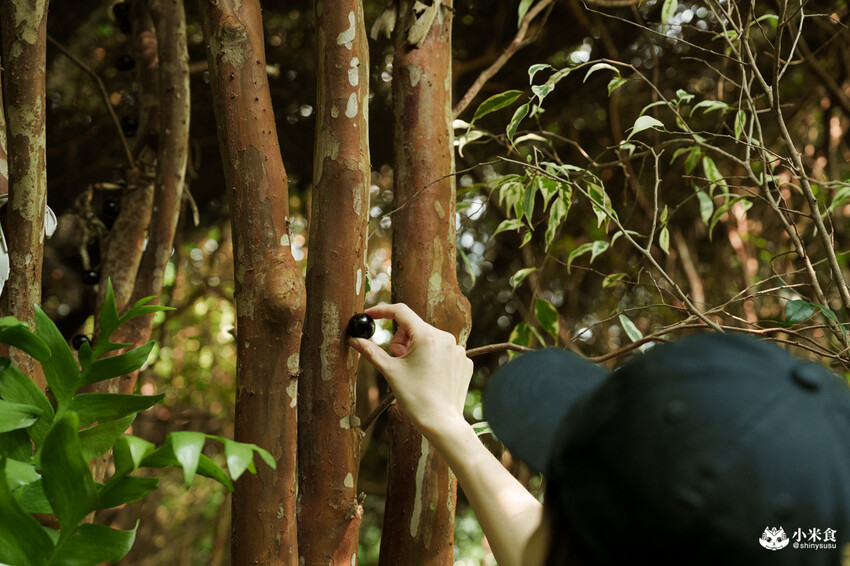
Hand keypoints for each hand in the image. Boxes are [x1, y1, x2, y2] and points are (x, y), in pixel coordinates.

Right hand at [347, 303, 473, 435]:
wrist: (441, 422)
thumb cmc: (415, 398)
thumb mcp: (390, 372)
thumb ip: (371, 352)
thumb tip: (355, 340)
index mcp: (426, 336)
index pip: (401, 311)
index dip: (382, 311)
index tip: (370, 315)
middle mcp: (445, 337)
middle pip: (414, 326)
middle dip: (401, 340)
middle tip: (398, 360)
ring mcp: (458, 349)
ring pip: (429, 338)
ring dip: (417, 348)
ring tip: (415, 371)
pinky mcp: (464, 361)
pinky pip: (444, 350)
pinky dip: (433, 358)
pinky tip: (430, 376)